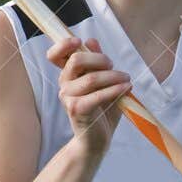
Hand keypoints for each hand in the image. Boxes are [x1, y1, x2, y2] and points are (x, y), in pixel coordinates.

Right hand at [47, 35, 131, 159]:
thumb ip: (97, 63)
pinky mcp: (77, 110)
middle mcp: (64, 85)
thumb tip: (91, 41)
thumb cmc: (101, 111)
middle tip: (113, 66)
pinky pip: (97, 95)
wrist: (97, 141)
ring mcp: (68, 98)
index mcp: (68, 75)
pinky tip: (126, 88)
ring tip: (127, 79)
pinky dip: (115, 89)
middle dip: (99, 59)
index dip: (64, 44)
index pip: (55, 55)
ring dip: (113, 76)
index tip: (79, 41)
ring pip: (91, 78)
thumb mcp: (102, 82)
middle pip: (76, 59)